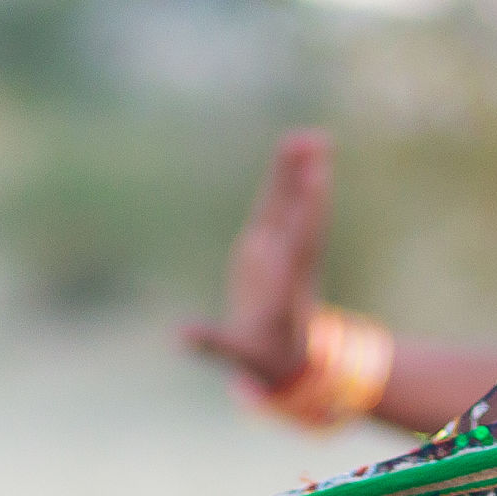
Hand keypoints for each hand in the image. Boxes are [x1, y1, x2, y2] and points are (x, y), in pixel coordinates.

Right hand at [182, 129, 331, 391]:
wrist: (291, 359)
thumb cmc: (264, 358)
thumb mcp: (239, 354)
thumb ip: (213, 343)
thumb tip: (179, 336)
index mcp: (283, 285)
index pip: (297, 245)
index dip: (306, 214)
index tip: (317, 183)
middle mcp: (289, 263)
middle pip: (299, 216)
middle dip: (306, 181)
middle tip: (317, 141)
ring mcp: (283, 252)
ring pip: (294, 206)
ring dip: (301, 171)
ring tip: (308, 136)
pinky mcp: (274, 247)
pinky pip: (284, 209)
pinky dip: (289, 182)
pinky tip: (295, 154)